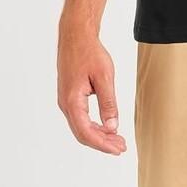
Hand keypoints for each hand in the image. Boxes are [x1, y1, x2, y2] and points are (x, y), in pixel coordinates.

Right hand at [57, 22, 126, 154]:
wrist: (75, 36)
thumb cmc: (89, 53)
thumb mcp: (104, 78)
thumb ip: (108, 103)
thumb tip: (112, 126)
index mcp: (72, 101)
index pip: (86, 132)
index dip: (103, 144)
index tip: (118, 149)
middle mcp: (65, 104)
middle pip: (82, 133)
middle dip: (102, 143)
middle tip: (121, 147)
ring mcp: (66, 101)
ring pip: (81, 127)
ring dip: (99, 135)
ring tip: (117, 139)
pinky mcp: (69, 97)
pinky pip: (80, 118)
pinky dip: (93, 125)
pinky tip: (107, 127)